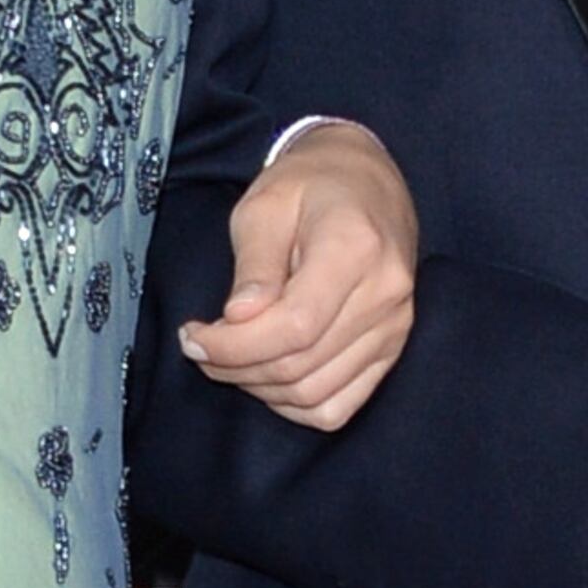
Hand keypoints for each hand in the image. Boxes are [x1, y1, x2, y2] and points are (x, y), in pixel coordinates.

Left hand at [180, 122, 417, 431]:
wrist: (366, 180)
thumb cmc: (309, 185)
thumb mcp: (265, 205)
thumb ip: (253, 265)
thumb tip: (237, 320)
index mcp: (356, 248)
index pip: (295, 327)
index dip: (235, 346)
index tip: (193, 337)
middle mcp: (385, 294)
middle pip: (301, 365)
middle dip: (236, 367)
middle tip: (199, 346)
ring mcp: (394, 327)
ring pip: (315, 393)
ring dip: (259, 388)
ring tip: (228, 357)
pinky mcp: (390, 349)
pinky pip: (337, 406)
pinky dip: (293, 404)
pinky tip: (266, 377)